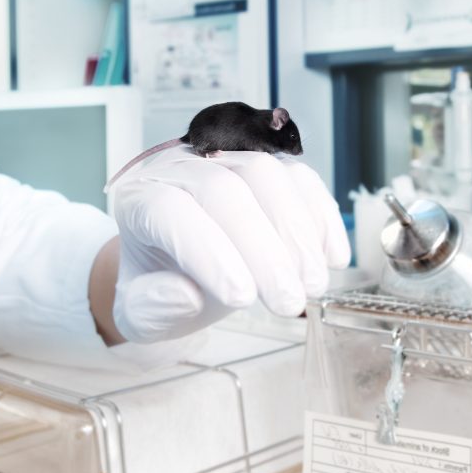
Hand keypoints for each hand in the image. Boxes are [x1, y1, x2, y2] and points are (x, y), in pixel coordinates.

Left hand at [111, 149, 350, 342]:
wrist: (179, 271)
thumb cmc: (159, 290)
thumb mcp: (142, 313)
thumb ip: (154, 306)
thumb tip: (185, 295)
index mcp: (139, 199)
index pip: (169, 211)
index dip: (208, 252)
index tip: (242, 298)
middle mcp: (181, 167)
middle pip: (225, 188)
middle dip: (264, 249)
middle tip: (288, 301)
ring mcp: (229, 159)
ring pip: (268, 174)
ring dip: (298, 232)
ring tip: (312, 283)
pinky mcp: (270, 166)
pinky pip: (301, 178)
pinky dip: (321, 216)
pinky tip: (332, 257)